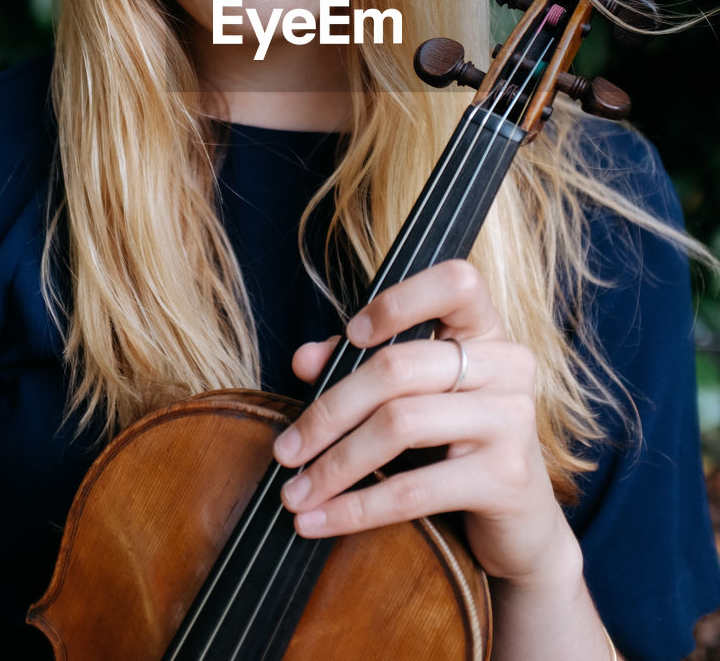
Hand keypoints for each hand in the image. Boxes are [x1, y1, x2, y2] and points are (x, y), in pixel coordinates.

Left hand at [272, 259, 578, 588]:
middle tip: (285, 449)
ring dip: (334, 464)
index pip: (457, 282)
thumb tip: (304, 360)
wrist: (522, 525)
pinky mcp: (506, 477)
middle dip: (330, 411)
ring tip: (294, 491)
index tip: (351, 336)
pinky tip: (319, 520)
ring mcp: (512, 419)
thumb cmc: (456, 445)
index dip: (399, 301)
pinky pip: (414, 489)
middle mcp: (506, 365)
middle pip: (398, 367)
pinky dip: (356, 508)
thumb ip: (361, 367)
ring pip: (399, 425)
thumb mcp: (414, 396)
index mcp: (485, 331)